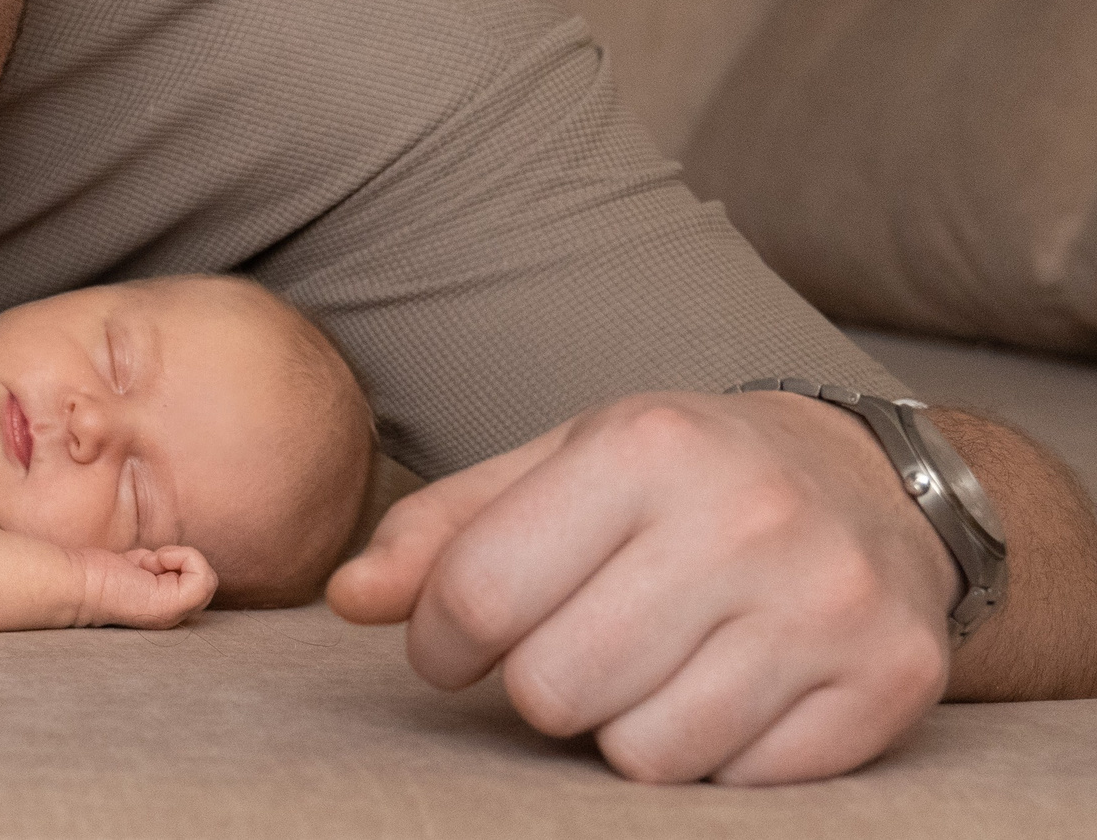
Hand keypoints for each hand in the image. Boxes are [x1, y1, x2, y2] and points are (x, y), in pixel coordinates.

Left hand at [77, 545, 216, 628]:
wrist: (78, 584)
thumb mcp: (139, 565)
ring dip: (179, 558)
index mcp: (164, 612)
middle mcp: (172, 619)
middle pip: (205, 583)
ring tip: (148, 565)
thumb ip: (159, 567)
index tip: (145, 566)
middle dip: (178, 560)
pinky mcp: (171, 606)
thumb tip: (172, 557)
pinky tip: (153, 563)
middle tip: (146, 564)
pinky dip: (184, 557)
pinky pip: (204, 577)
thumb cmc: (98, 572)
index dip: (177, 564)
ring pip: (208, 579)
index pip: (198, 585)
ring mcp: (173, 615)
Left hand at [327, 391, 957, 784]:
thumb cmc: (681, 479)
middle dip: (536, 687)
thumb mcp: (557, 467)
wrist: (877, 486)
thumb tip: (344, 598)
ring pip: (646, 754)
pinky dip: (715, 758)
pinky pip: (742, 785)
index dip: (440, 640)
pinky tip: (728, 688)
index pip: (481, 593)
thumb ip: (442, 530)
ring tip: (647, 668)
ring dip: (622, 729)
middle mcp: (744, 516)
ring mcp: (826, 603)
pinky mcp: (888, 680)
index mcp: (644, 446)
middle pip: (556, 687)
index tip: (453, 642)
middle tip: (566, 651)